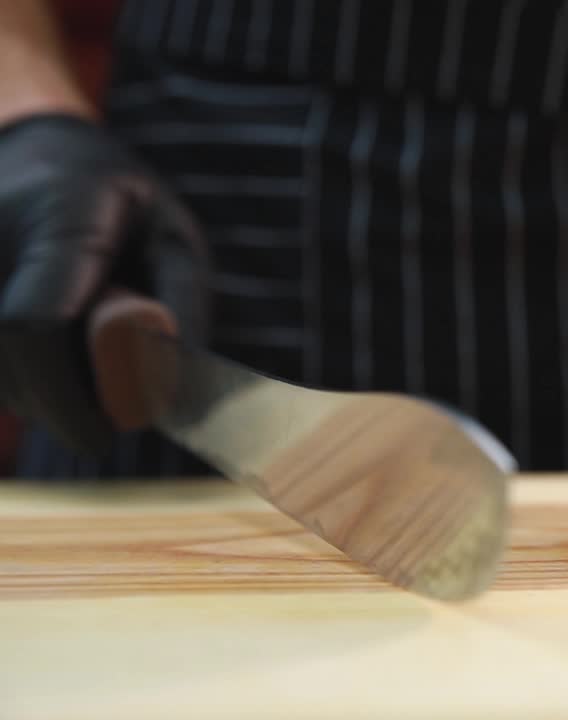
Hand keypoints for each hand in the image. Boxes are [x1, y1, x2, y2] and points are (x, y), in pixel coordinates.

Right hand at [0, 114, 207, 455]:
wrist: (42, 157)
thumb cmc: (123, 205)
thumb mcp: (174, 242)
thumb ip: (180, 311)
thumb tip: (178, 398)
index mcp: (63, 216)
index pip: (34, 326)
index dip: (65, 398)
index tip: (101, 437)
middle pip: (5, 359)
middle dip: (56, 403)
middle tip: (103, 409)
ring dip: (34, 392)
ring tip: (78, 355)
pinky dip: (14, 375)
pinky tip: (44, 356)